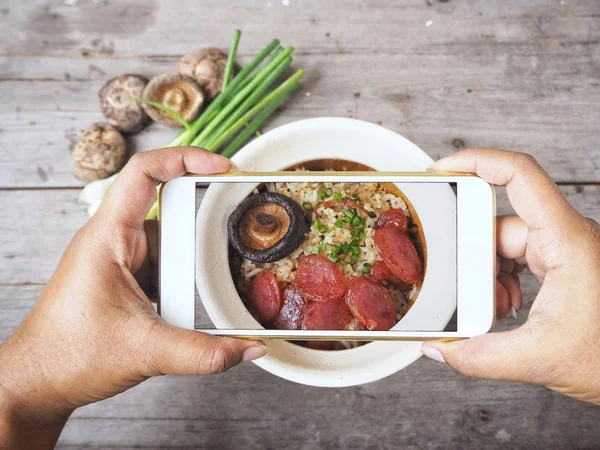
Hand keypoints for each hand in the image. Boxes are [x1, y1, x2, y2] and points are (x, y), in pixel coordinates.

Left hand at [0, 147, 268, 447]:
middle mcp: (113, 240)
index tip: (221, 166)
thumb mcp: (146, 351)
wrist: (38, 381)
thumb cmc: (67, 355)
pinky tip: (200, 291)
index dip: (185, 158)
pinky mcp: (127, 277)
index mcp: (108, 237)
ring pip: (169, 238)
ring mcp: (120, 258)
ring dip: (195, 250)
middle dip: (204, 213)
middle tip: (238, 217)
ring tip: (225, 264)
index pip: (144, 172)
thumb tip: (250, 347)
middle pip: (167, 205)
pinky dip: (186, 273)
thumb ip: (205, 353)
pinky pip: (165, 262)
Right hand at [421, 149, 599, 404]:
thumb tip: (439, 347)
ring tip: (486, 304)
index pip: (520, 174)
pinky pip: (514, 259)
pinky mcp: (558, 265)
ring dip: (485, 273)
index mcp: (567, 240)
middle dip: (472, 252)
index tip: (443, 169)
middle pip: (499, 220)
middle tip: (458, 281)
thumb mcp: (541, 359)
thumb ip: (481, 356)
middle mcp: (565, 236)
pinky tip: (500, 306)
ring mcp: (561, 250)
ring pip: (504, 243)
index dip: (478, 160)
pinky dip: (498, 280)